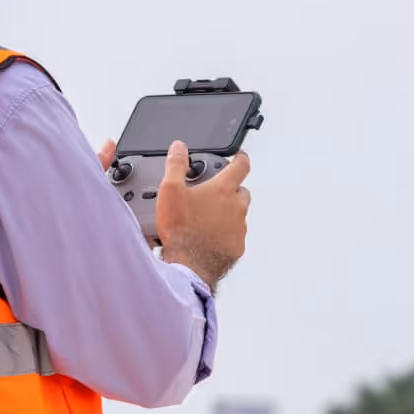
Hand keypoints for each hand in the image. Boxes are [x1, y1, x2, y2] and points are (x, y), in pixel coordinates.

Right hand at [152, 141, 249, 289]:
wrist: (189, 266)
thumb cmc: (182, 230)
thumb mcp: (171, 191)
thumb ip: (176, 165)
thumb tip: (179, 148)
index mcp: (223, 190)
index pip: (241, 165)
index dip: (240, 158)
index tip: (238, 156)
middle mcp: (237, 207)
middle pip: (242, 191)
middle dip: (231, 189)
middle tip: (214, 193)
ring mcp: (239, 229)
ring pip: (238, 215)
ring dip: (227, 213)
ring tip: (206, 218)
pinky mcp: (236, 247)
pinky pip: (234, 236)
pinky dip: (225, 233)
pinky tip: (208, 237)